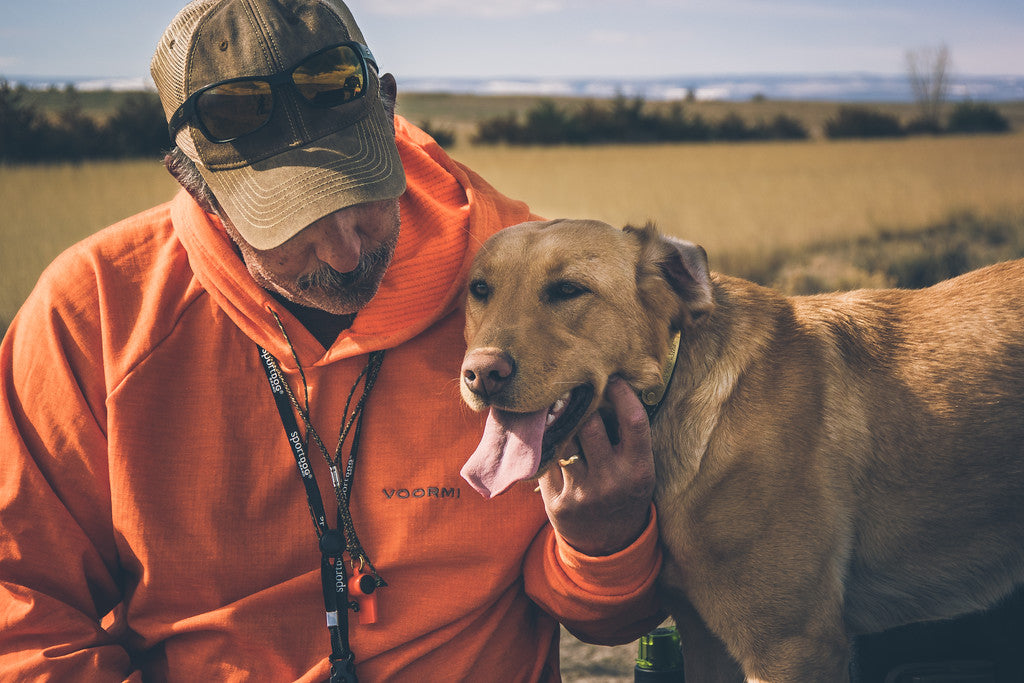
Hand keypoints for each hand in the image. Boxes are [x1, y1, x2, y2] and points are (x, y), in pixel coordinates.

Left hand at [537, 377, 655, 555]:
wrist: (609, 545)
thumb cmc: (625, 493)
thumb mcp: (639, 469)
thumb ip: (628, 437)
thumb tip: (608, 387)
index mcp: (639, 470)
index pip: (634, 420)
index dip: (623, 393)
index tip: (612, 377)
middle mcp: (612, 481)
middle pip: (590, 423)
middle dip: (582, 402)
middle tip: (575, 385)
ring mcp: (583, 492)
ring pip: (563, 438)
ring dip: (559, 419)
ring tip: (557, 403)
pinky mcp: (557, 500)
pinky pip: (548, 459)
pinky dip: (547, 444)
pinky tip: (547, 434)